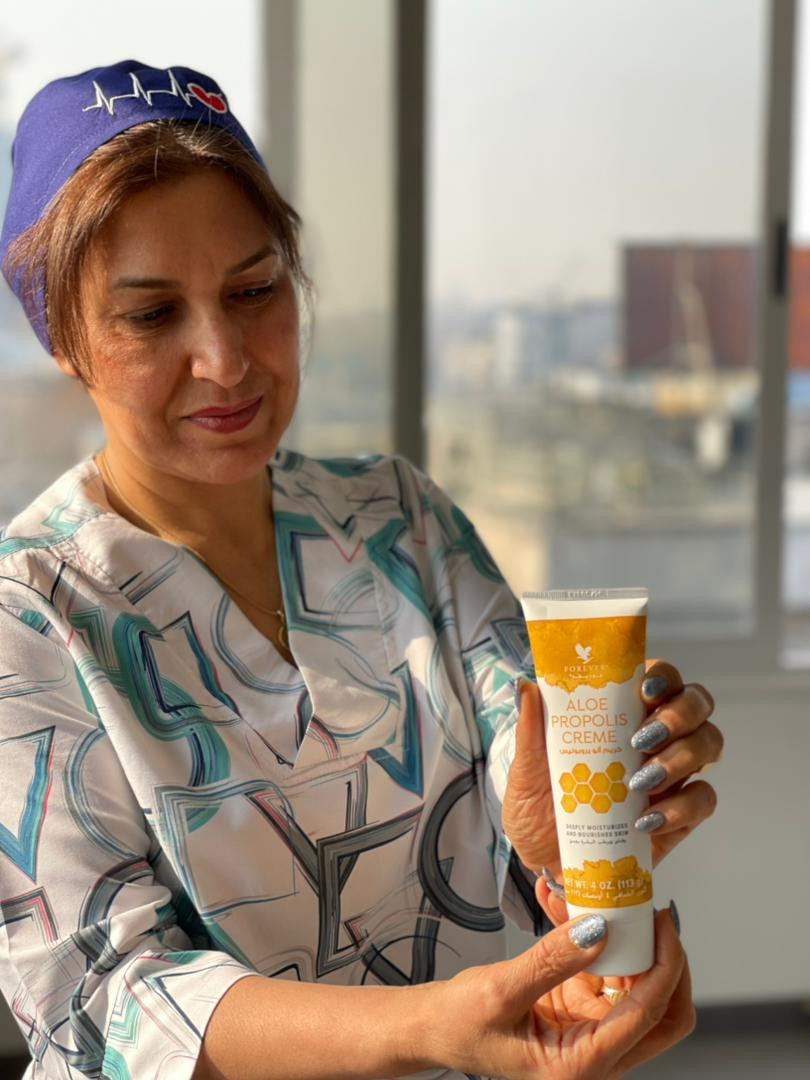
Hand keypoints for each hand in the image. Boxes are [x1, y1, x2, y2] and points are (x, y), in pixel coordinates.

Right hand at [431, 907, 693, 1079]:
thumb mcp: (502, 989)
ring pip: (636, 991)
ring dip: (626, 944)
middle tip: (655, 919)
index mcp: (580, 1067)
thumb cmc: (459, 1024)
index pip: (646, 1016)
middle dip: (666, 965)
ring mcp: (589, 1033)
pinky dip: (593, 939)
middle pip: (661, 1015)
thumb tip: (599, 930)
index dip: (664, 967)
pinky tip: (567, 905)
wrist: (434, 1028)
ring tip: (605, 899)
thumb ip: (552, 960)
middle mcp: (593, 1056)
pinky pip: (602, 973)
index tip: (662, 923)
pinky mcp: (578, 1011)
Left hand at [501, 662, 720, 924]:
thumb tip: (526, 686)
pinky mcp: (680, 815)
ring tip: (639, 782)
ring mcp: (672, 774)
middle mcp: (655, 736)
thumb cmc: (539, 807)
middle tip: (643, 738)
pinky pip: (703, 800)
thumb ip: (530, 729)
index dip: (662, 676)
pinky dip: (681, 807)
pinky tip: (645, 820)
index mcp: (621, 713)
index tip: (644, 689)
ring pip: (708, 744)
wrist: (547, 863)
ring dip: (681, 757)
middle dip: (679, 714)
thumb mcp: (526, 768)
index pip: (658, 677)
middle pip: (695, 703)